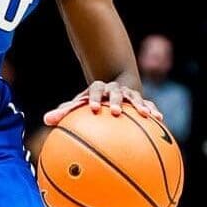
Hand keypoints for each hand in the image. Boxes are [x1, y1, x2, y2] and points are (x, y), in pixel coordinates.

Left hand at [44, 80, 163, 124]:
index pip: (94, 90)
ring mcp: (129, 94)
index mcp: (98, 89)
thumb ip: (65, 112)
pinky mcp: (140, 101)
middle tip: (116, 111)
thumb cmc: (94, 100)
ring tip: (145, 115)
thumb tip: (46, 120)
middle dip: (117, 100)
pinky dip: (153, 111)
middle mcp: (114, 89)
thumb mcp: (80, 104)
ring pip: (135, 98)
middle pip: (116, 92)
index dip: (94, 98)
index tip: (93, 108)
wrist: (115, 85)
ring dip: (140, 105)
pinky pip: (148, 105)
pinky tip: (160, 120)